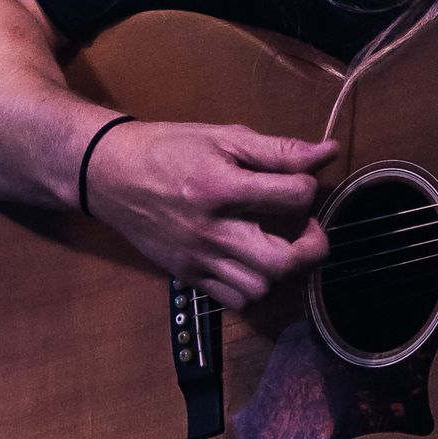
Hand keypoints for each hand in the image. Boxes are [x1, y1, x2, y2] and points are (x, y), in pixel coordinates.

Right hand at [83, 119, 336, 309]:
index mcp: (221, 187)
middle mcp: (211, 230)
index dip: (309, 188)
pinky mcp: (188, 276)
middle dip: (312, 248)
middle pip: (283, 261)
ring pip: (261, 288)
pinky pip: (235, 300)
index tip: (302, 184)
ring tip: (278, 245)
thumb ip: (278, 150)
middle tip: (309, 230)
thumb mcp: (223, 138)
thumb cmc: (169, 149)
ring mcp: (198, 258)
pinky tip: (252, 262)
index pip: (293, 197)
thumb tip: (327, 152)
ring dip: (281, 269)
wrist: (110, 174)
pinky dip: (253, 286)